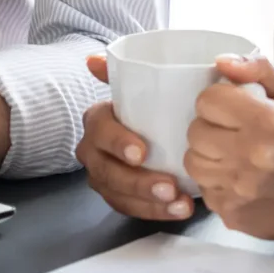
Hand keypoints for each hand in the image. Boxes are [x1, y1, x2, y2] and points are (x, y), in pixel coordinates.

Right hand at [75, 54, 196, 221]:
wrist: (161, 125)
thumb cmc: (155, 101)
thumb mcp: (148, 82)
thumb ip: (121, 69)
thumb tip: (93, 60)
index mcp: (98, 118)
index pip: (99, 129)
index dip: (117, 142)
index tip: (142, 153)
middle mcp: (94, 148)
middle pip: (105, 170)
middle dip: (136, 182)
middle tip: (169, 187)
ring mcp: (103, 174)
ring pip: (116, 194)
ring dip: (148, 203)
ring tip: (180, 204)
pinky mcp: (118, 195)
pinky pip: (129, 209)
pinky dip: (154, 212)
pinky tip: (179, 210)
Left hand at [184, 55, 273, 241]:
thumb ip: (257, 71)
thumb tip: (221, 62)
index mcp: (266, 121)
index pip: (208, 100)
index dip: (217, 101)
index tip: (231, 109)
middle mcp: (250, 155)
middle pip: (195, 131)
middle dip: (209, 128)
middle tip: (230, 134)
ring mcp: (239, 189)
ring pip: (192, 162)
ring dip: (207, 156)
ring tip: (229, 156)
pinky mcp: (231, 213)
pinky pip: (203, 190)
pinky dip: (215, 182)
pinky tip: (236, 180)